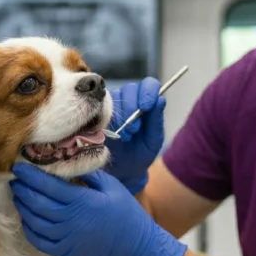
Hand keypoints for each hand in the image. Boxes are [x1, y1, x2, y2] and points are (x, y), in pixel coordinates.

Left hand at [9, 163, 186, 255]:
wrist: (136, 246)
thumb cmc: (126, 212)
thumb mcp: (110, 186)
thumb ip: (87, 174)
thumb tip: (66, 161)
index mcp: (81, 201)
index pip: (47, 185)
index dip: (30, 175)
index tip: (18, 166)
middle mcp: (70, 220)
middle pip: (36, 203)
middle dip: (22, 189)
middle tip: (14, 179)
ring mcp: (66, 238)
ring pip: (34, 222)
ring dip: (22, 207)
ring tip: (18, 195)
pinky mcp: (65, 252)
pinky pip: (40, 241)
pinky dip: (29, 229)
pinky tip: (27, 219)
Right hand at [105, 78, 165, 193]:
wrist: (122, 170)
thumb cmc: (141, 153)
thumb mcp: (153, 140)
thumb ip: (156, 120)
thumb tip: (160, 99)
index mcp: (146, 102)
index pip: (149, 85)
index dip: (148, 91)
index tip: (146, 107)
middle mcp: (129, 99)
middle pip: (130, 89)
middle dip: (132, 108)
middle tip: (133, 130)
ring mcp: (111, 104)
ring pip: (114, 97)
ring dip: (120, 117)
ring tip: (123, 136)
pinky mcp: (96, 113)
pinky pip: (98, 108)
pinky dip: (105, 120)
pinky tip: (109, 134)